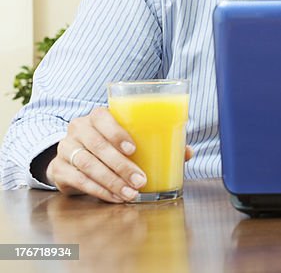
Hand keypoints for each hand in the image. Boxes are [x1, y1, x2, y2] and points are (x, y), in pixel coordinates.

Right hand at [46, 108, 193, 203]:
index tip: (134, 149)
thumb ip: (157, 142)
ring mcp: (66, 148)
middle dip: (121, 165)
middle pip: (97, 146)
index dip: (117, 133)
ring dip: (111, 181)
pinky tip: (114, 198)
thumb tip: (188, 152)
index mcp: (96, 116)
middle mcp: (78, 129)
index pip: (103, 118)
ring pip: (87, 164)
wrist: (74, 156)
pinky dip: (99, 191)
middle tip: (140, 180)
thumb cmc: (111, 144)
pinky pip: (78, 180)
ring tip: (130, 193)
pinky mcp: (59, 169)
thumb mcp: (129, 139)